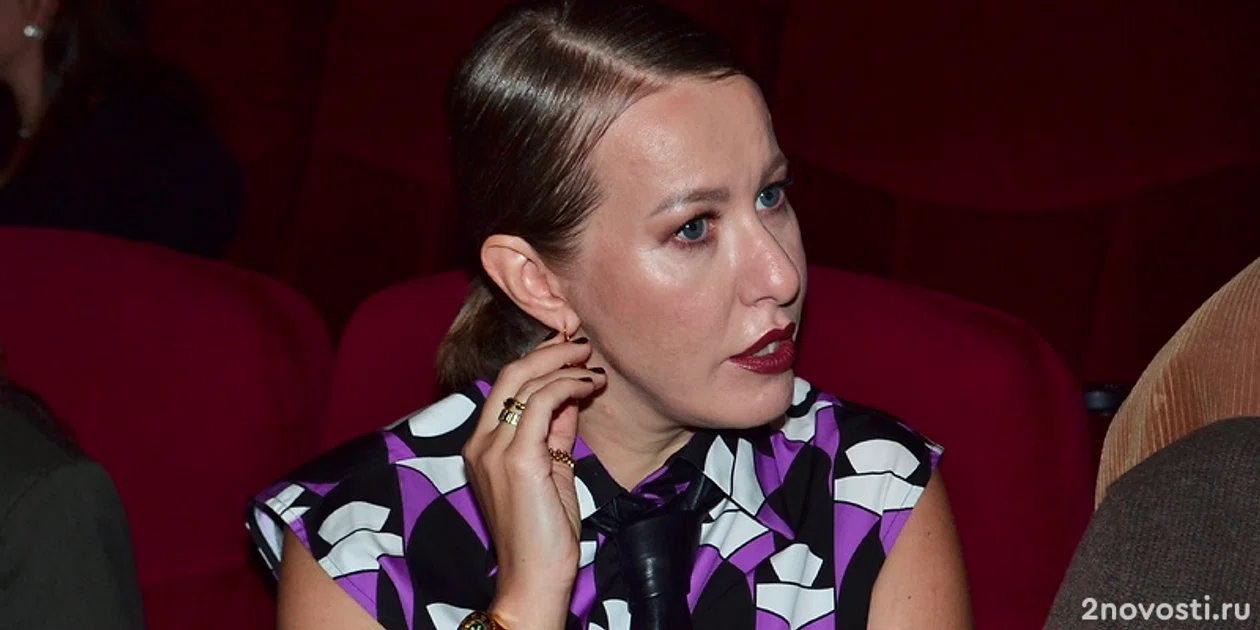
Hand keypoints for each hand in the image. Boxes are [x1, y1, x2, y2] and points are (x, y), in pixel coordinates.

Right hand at [461, 333, 606, 628]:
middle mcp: (480, 443)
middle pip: (510, 375)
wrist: (534, 578)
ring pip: (526, 383)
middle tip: (583, 346)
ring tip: (593, 365)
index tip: (569, 351)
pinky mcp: (517, 459)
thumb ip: (555, 434)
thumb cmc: (544, 534)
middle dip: (549, 353)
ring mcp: (494, 450)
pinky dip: (569, 386)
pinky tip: (591, 386)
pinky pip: (543, 403)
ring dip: (564, 366)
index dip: (538, 361)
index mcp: (481, 446)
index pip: (505, 387)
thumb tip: (570, 398)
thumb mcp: (551, 472)